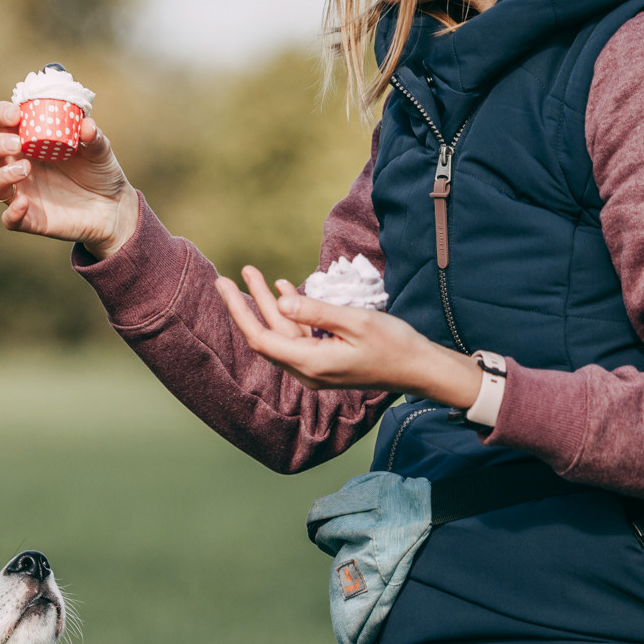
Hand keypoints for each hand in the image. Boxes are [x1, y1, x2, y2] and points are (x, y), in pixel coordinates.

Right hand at [0, 101, 138, 259]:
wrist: (113, 208)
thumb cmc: (99, 171)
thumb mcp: (100, 150)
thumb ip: (93, 137)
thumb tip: (86, 126)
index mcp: (27, 139)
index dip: (0, 114)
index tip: (17, 114)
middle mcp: (16, 163)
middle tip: (17, 144)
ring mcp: (20, 192)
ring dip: (1, 175)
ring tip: (26, 169)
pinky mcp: (29, 218)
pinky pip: (9, 219)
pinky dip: (12, 212)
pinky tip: (25, 204)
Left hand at [216, 266, 482, 406]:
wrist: (419, 369)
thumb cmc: (394, 344)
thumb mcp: (356, 322)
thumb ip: (316, 311)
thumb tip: (281, 299)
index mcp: (310, 363)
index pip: (261, 337)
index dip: (239, 311)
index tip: (224, 286)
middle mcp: (306, 370)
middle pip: (266, 335)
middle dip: (247, 304)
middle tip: (227, 277)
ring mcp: (315, 367)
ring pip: (282, 333)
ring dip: (269, 303)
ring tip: (254, 273)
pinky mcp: (325, 361)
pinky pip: (299, 336)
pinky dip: (290, 312)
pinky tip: (283, 288)